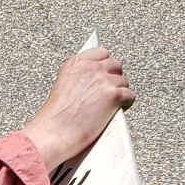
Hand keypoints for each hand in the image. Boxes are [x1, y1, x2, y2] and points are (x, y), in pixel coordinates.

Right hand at [23, 48, 134, 175]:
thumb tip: (95, 80)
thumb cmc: (55, 116)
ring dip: (120, 92)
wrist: (55, 132)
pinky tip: (118, 110)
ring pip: (124, 81)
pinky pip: (129, 95)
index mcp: (76, 63)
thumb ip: (80, 76)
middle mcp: (91, 68)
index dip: (105, 65)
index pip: (101, 52)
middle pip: (115, 65)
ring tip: (112, 104)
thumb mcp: (64, 85)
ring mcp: (103, 81)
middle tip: (109, 91)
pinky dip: (126, 103)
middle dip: (114, 77)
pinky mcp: (113, 96)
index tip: (105, 74)